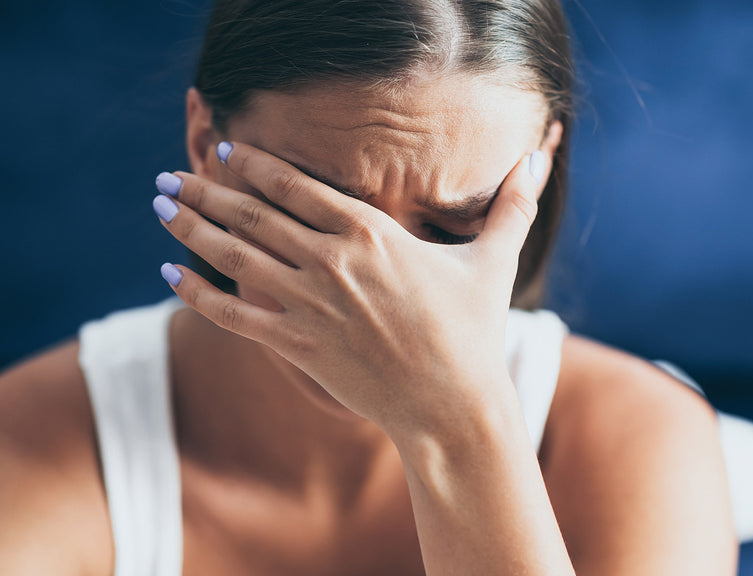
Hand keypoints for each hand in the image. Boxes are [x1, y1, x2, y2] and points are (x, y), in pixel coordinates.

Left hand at [152, 142, 547, 438]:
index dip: (257, 164)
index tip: (228, 150)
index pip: (297, 186)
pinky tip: (169, 277)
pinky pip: (234, 314)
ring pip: (235, 257)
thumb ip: (512, 206)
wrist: (453, 406)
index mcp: (373, 234)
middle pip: (253, 215)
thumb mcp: (494, 261)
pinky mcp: (298, 346)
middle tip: (169, 175)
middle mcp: (333, 262)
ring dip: (190, 229)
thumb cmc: (474, 331)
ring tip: (160, 208)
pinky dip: (197, 294)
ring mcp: (311, 306)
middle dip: (205, 190)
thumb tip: (540, 158)